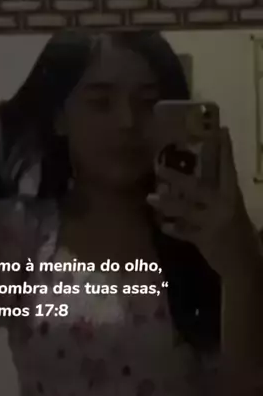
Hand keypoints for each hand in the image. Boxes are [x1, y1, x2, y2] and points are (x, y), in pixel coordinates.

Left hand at [147, 128, 257, 275]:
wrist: (246, 264)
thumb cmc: (239, 235)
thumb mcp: (233, 210)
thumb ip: (218, 196)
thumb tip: (193, 181)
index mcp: (234, 196)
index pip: (229, 168)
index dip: (224, 150)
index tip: (220, 130)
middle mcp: (225, 206)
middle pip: (198, 187)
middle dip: (178, 178)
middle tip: (158, 168)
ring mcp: (214, 223)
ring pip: (186, 210)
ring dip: (166, 204)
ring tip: (149, 198)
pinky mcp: (205, 240)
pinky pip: (184, 232)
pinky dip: (173, 229)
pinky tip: (162, 225)